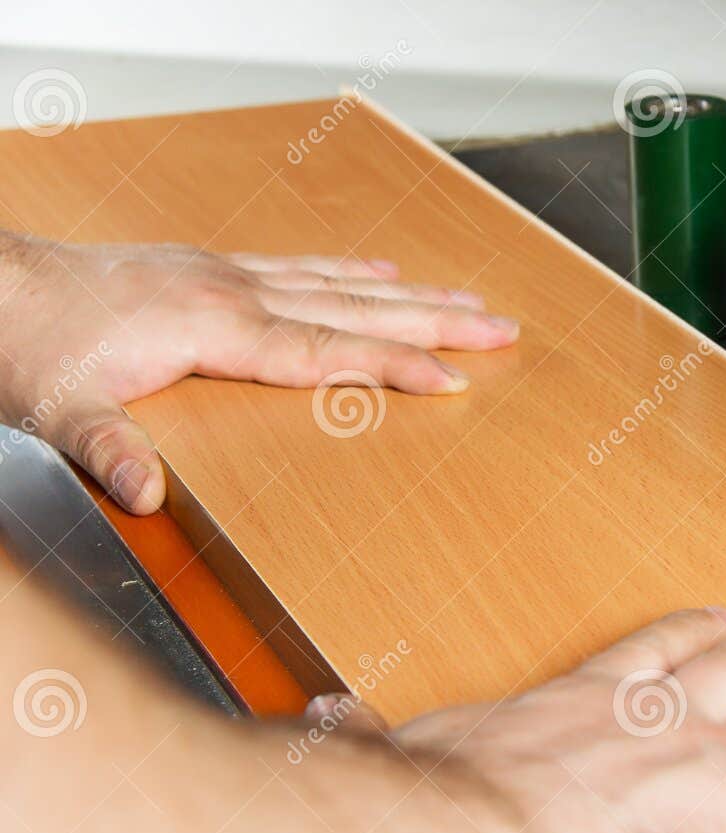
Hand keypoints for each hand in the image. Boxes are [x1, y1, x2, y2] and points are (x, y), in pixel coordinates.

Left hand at [0, 232, 517, 513]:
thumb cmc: (27, 347)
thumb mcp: (60, 412)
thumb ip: (107, 451)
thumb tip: (144, 497)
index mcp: (214, 329)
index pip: (327, 352)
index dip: (394, 366)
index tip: (454, 379)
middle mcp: (233, 294)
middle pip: (358, 309)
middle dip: (437, 321)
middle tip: (502, 325)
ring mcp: (226, 275)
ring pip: (341, 284)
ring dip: (412, 294)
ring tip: (470, 298)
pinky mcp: (211, 269)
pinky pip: (302, 267)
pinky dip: (351, 272)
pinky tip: (380, 272)